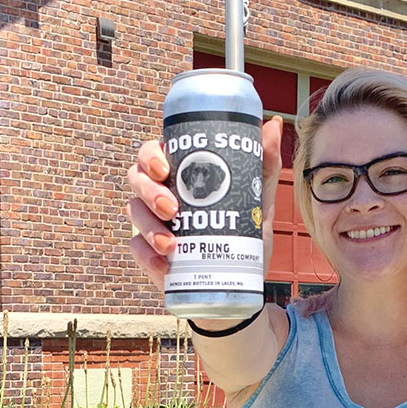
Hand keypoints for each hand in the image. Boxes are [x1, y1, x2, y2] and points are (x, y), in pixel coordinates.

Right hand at [124, 116, 284, 290]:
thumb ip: (265, 165)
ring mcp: (151, 223)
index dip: (150, 155)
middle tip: (171, 209)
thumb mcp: (258, 201)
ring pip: (133, 212)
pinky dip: (148, 256)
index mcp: (180, 173)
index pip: (153, 152)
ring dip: (148, 226)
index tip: (164, 168)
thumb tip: (273, 124)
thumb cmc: (244, 236)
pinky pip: (137, 249)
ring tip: (171, 244)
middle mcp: (159, 193)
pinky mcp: (148, 254)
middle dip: (149, 191)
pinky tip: (164, 265)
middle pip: (136, 177)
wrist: (238, 283)